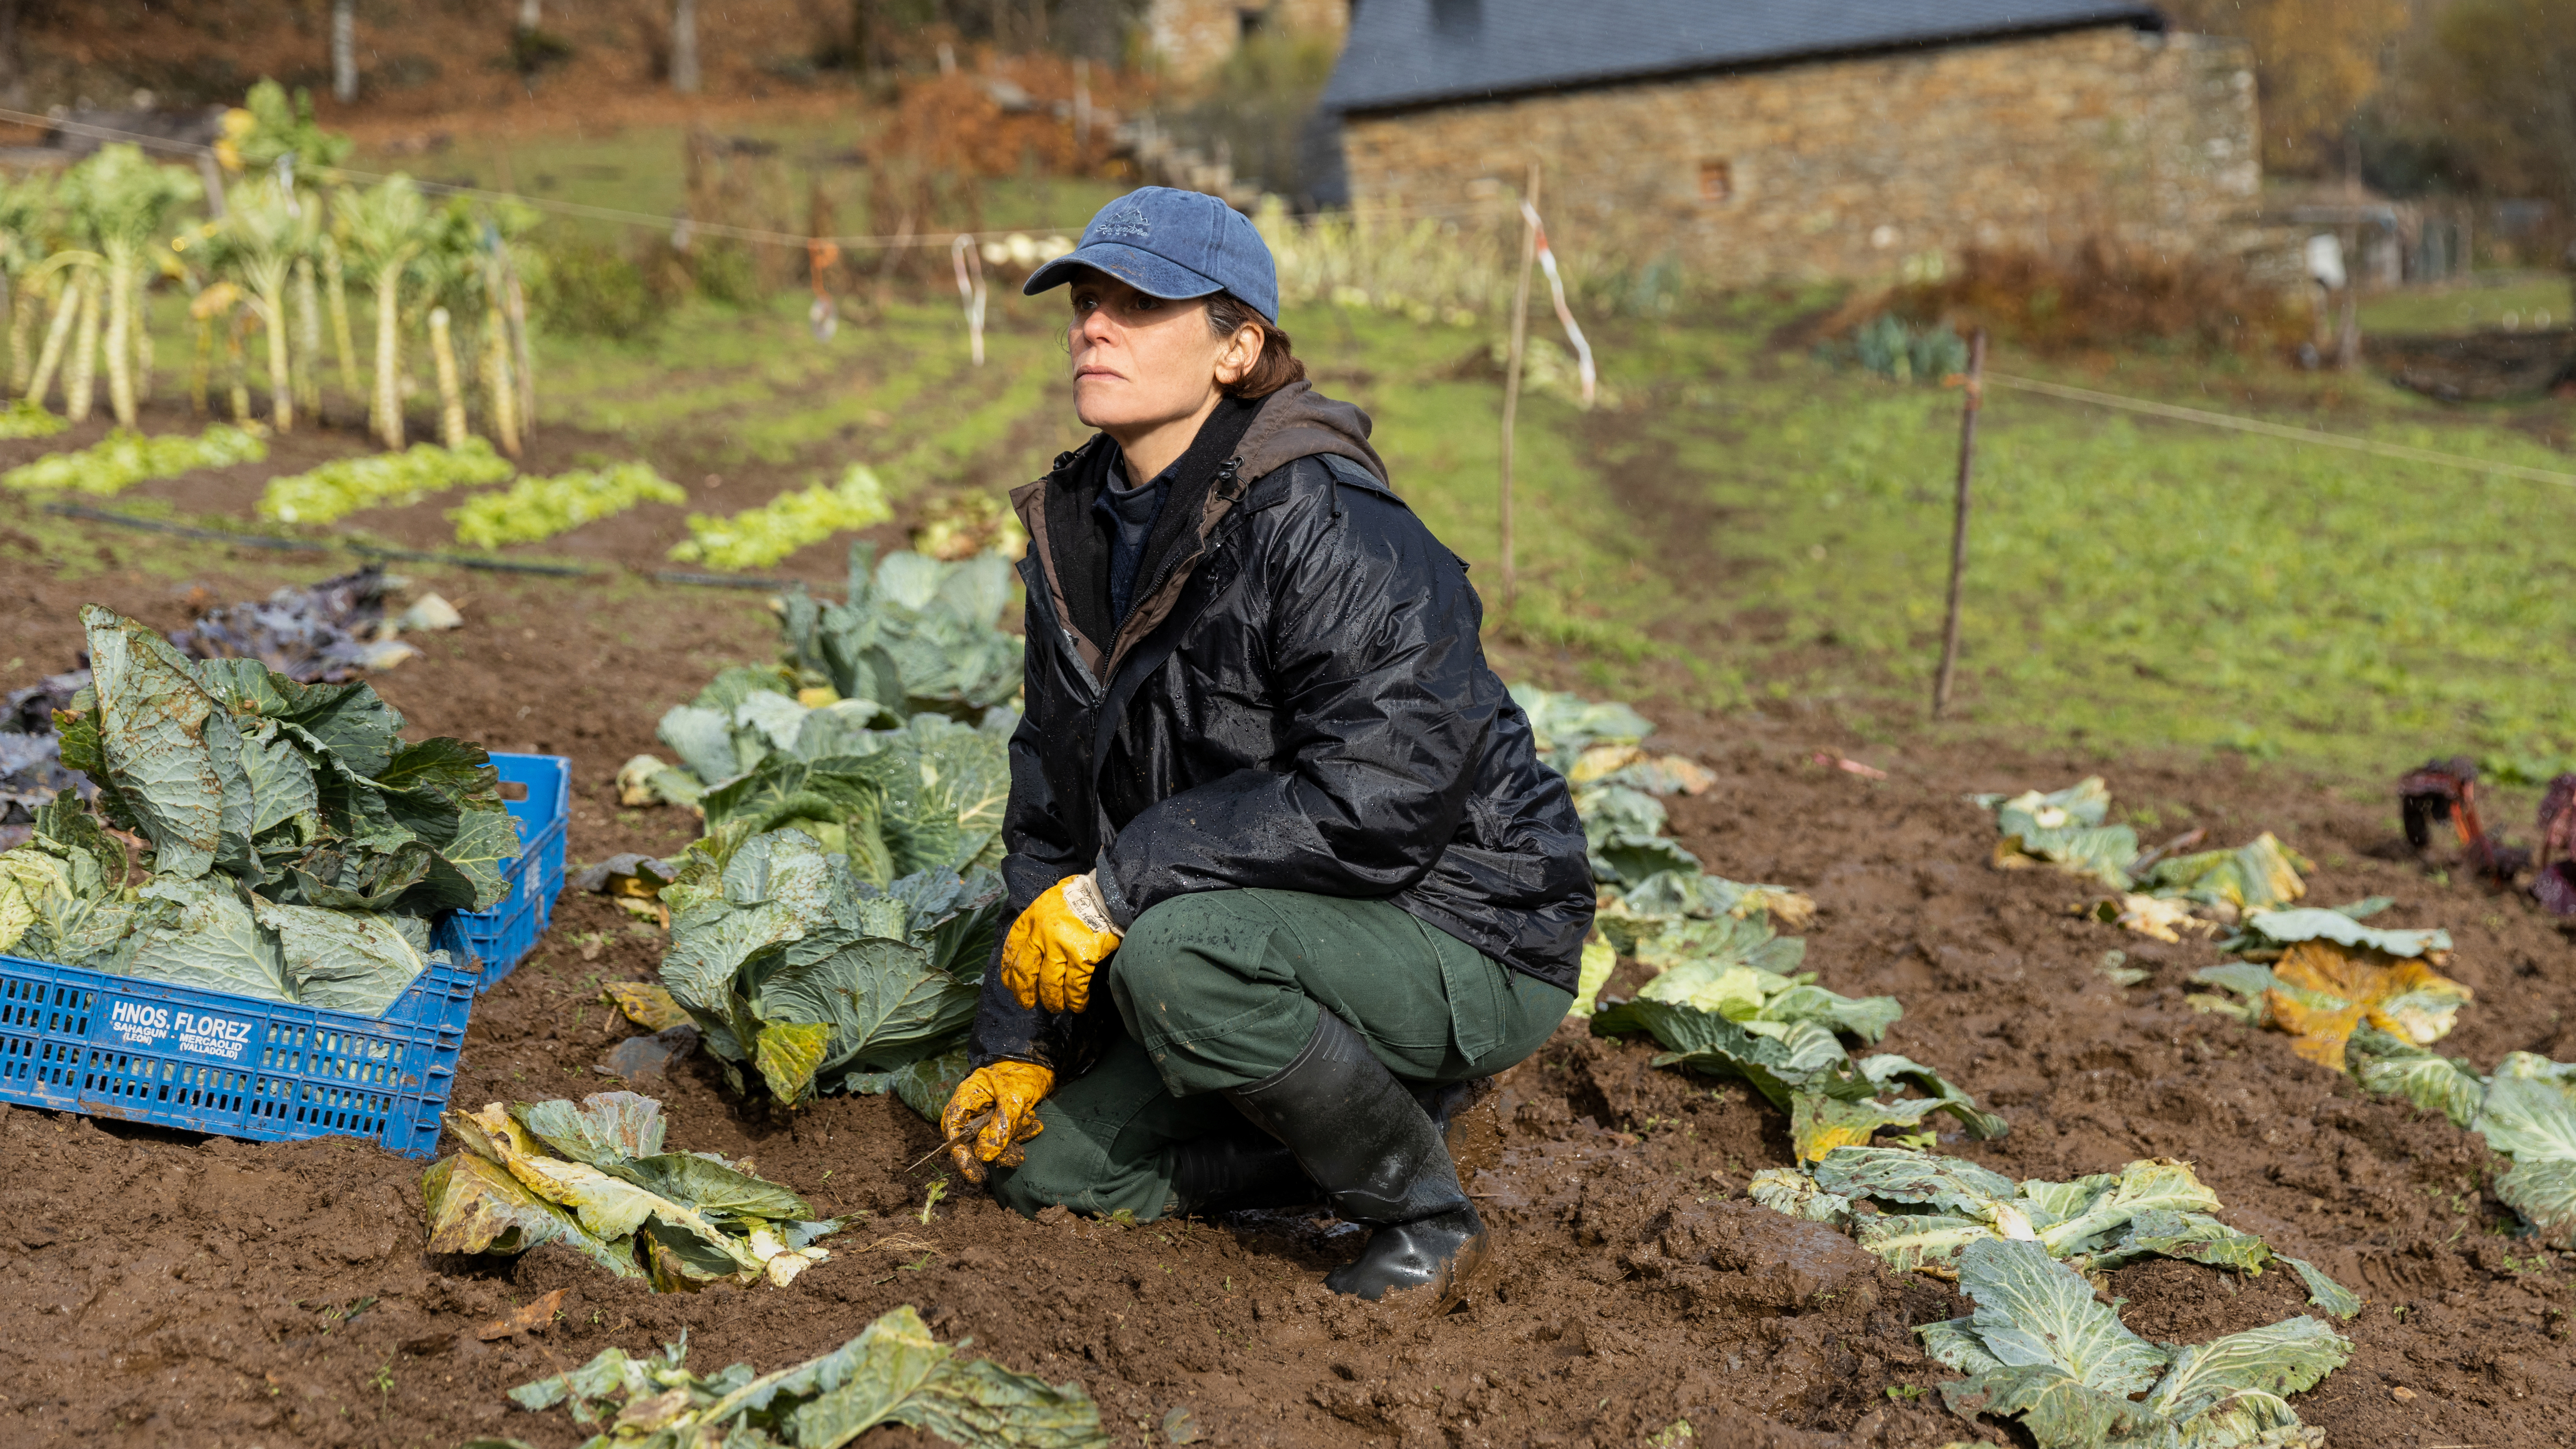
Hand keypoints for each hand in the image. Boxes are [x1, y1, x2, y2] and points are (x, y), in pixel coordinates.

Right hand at [940, 1061, 1055, 1182]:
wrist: (1042, 1061)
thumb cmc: (1022, 1073)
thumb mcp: (1013, 1100)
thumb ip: (999, 1127)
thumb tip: (984, 1156)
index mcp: (966, 1098)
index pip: (953, 1131)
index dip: (961, 1156)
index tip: (975, 1175)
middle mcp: (973, 1109)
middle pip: (974, 1141)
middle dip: (998, 1149)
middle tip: (1016, 1156)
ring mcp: (988, 1114)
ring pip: (994, 1141)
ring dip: (1014, 1138)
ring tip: (1031, 1122)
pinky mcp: (1003, 1118)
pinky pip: (1008, 1136)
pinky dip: (1021, 1133)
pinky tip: (1035, 1124)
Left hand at [999, 873, 1122, 1013]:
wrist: (1107, 894)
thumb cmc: (1079, 897)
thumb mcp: (1048, 903)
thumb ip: (1038, 924)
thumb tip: (1032, 950)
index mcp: (1032, 918)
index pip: (1012, 949)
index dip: (1008, 970)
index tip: (1009, 984)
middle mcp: (1042, 933)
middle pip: (1025, 971)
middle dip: (1024, 992)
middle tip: (1027, 1003)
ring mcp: (1062, 945)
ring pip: (1049, 983)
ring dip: (1051, 1000)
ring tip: (1055, 1007)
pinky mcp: (1082, 955)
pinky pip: (1075, 985)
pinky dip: (1075, 999)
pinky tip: (1077, 1005)